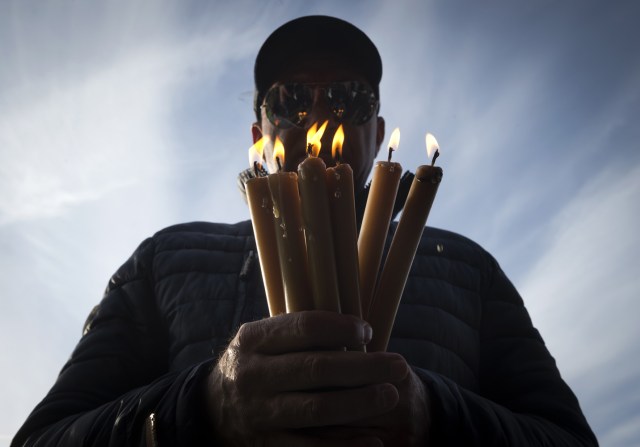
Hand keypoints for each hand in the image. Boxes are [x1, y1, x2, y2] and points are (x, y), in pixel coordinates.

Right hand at [204, 311, 416, 445]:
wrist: (211, 410)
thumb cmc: (253, 366)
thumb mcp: (261, 340)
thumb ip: (298, 333)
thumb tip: (357, 330)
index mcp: (253, 340)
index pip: (304, 327)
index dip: (341, 328)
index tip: (368, 332)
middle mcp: (253, 375)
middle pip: (317, 368)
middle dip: (364, 367)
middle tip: (398, 365)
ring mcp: (260, 413)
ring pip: (317, 410)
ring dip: (360, 403)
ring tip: (390, 395)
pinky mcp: (267, 445)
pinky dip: (344, 446)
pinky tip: (372, 441)